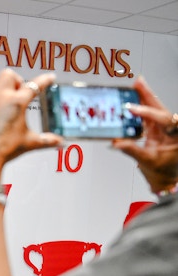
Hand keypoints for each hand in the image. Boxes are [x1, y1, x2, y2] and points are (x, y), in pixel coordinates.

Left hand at [0, 69, 62, 178]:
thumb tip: (59, 143)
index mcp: (17, 103)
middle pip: (8, 75)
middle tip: (20, 90)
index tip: (49, 77)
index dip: (44, 80)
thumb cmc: (7, 148)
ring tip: (3, 93)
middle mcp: (1, 98)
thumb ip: (47, 140)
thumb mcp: (31, 142)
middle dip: (15, 79)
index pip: (34, 86)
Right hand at [112, 76, 177, 192]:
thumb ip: (131, 150)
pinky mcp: (157, 129)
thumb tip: (117, 143)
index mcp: (176, 135)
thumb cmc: (163, 172)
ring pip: (156, 108)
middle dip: (148, 94)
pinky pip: (149, 115)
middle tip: (137, 83)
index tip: (132, 109)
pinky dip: (142, 106)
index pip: (162, 119)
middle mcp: (172, 129)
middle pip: (160, 107)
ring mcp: (165, 128)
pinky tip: (135, 99)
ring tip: (136, 85)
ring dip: (145, 97)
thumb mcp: (147, 161)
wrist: (167, 179)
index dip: (147, 112)